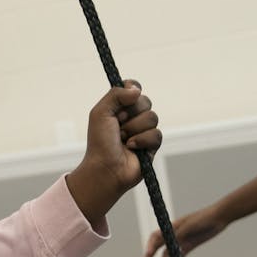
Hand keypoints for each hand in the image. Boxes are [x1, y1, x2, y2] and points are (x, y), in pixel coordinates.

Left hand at [65, 80, 160, 226]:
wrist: (105, 168)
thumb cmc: (99, 143)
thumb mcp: (100, 113)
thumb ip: (116, 94)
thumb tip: (137, 90)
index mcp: (119, 107)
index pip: (134, 88)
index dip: (131, 91)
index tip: (124, 99)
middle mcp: (133, 117)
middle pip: (145, 101)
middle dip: (130, 114)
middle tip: (118, 125)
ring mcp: (143, 130)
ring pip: (152, 117)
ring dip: (134, 129)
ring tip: (123, 140)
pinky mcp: (152, 145)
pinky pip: (156, 134)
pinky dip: (142, 141)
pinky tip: (131, 148)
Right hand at [140, 204, 227, 256]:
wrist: (218, 217)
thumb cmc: (203, 218)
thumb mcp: (189, 226)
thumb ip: (179, 235)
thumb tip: (169, 245)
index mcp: (171, 226)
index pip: (155, 236)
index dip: (149, 245)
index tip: (147, 254)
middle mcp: (174, 234)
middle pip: (158, 245)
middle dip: (149, 254)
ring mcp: (181, 240)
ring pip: (168, 252)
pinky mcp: (190, 245)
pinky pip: (179, 255)